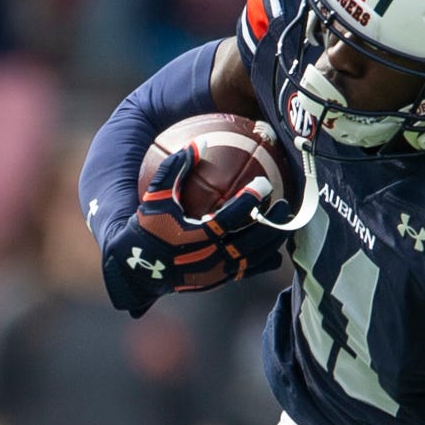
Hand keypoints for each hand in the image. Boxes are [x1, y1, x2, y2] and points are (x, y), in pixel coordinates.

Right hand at [103, 145, 287, 311]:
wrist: (138, 269)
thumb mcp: (156, 197)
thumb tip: (199, 143)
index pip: (232, 216)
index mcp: (198, 236)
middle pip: (253, 240)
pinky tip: (276, 251)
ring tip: (286, 224)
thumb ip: (176, 169)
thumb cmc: (147, 227)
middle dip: (273, 223)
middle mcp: (211, 257)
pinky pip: (247, 271)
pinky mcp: (218, 282)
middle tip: (285, 205)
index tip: (264, 184)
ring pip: (255, 258)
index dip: (250, 200)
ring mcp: (217, 272)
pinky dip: (263, 261)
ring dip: (273, 241)